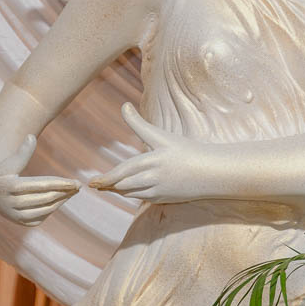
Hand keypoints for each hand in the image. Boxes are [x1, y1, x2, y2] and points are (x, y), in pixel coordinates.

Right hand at [0, 135, 80, 223]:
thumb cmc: (4, 171)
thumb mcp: (10, 161)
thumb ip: (22, 152)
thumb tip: (31, 137)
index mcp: (9, 186)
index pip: (42, 185)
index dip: (61, 183)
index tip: (76, 182)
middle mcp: (10, 204)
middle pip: (45, 198)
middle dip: (64, 192)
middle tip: (78, 186)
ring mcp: (15, 216)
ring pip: (45, 209)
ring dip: (61, 200)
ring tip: (72, 192)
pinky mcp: (20, 223)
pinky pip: (41, 217)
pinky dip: (52, 209)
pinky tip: (61, 199)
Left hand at [89, 104, 225, 202]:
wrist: (212, 172)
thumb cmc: (186, 150)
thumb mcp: (161, 136)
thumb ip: (139, 124)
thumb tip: (124, 106)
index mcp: (150, 161)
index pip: (122, 172)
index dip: (106, 178)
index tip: (92, 182)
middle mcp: (152, 179)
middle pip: (123, 185)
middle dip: (108, 185)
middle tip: (95, 185)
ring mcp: (158, 191)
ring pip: (131, 193)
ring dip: (119, 190)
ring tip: (107, 187)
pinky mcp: (164, 199)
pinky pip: (142, 198)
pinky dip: (133, 194)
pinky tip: (128, 190)